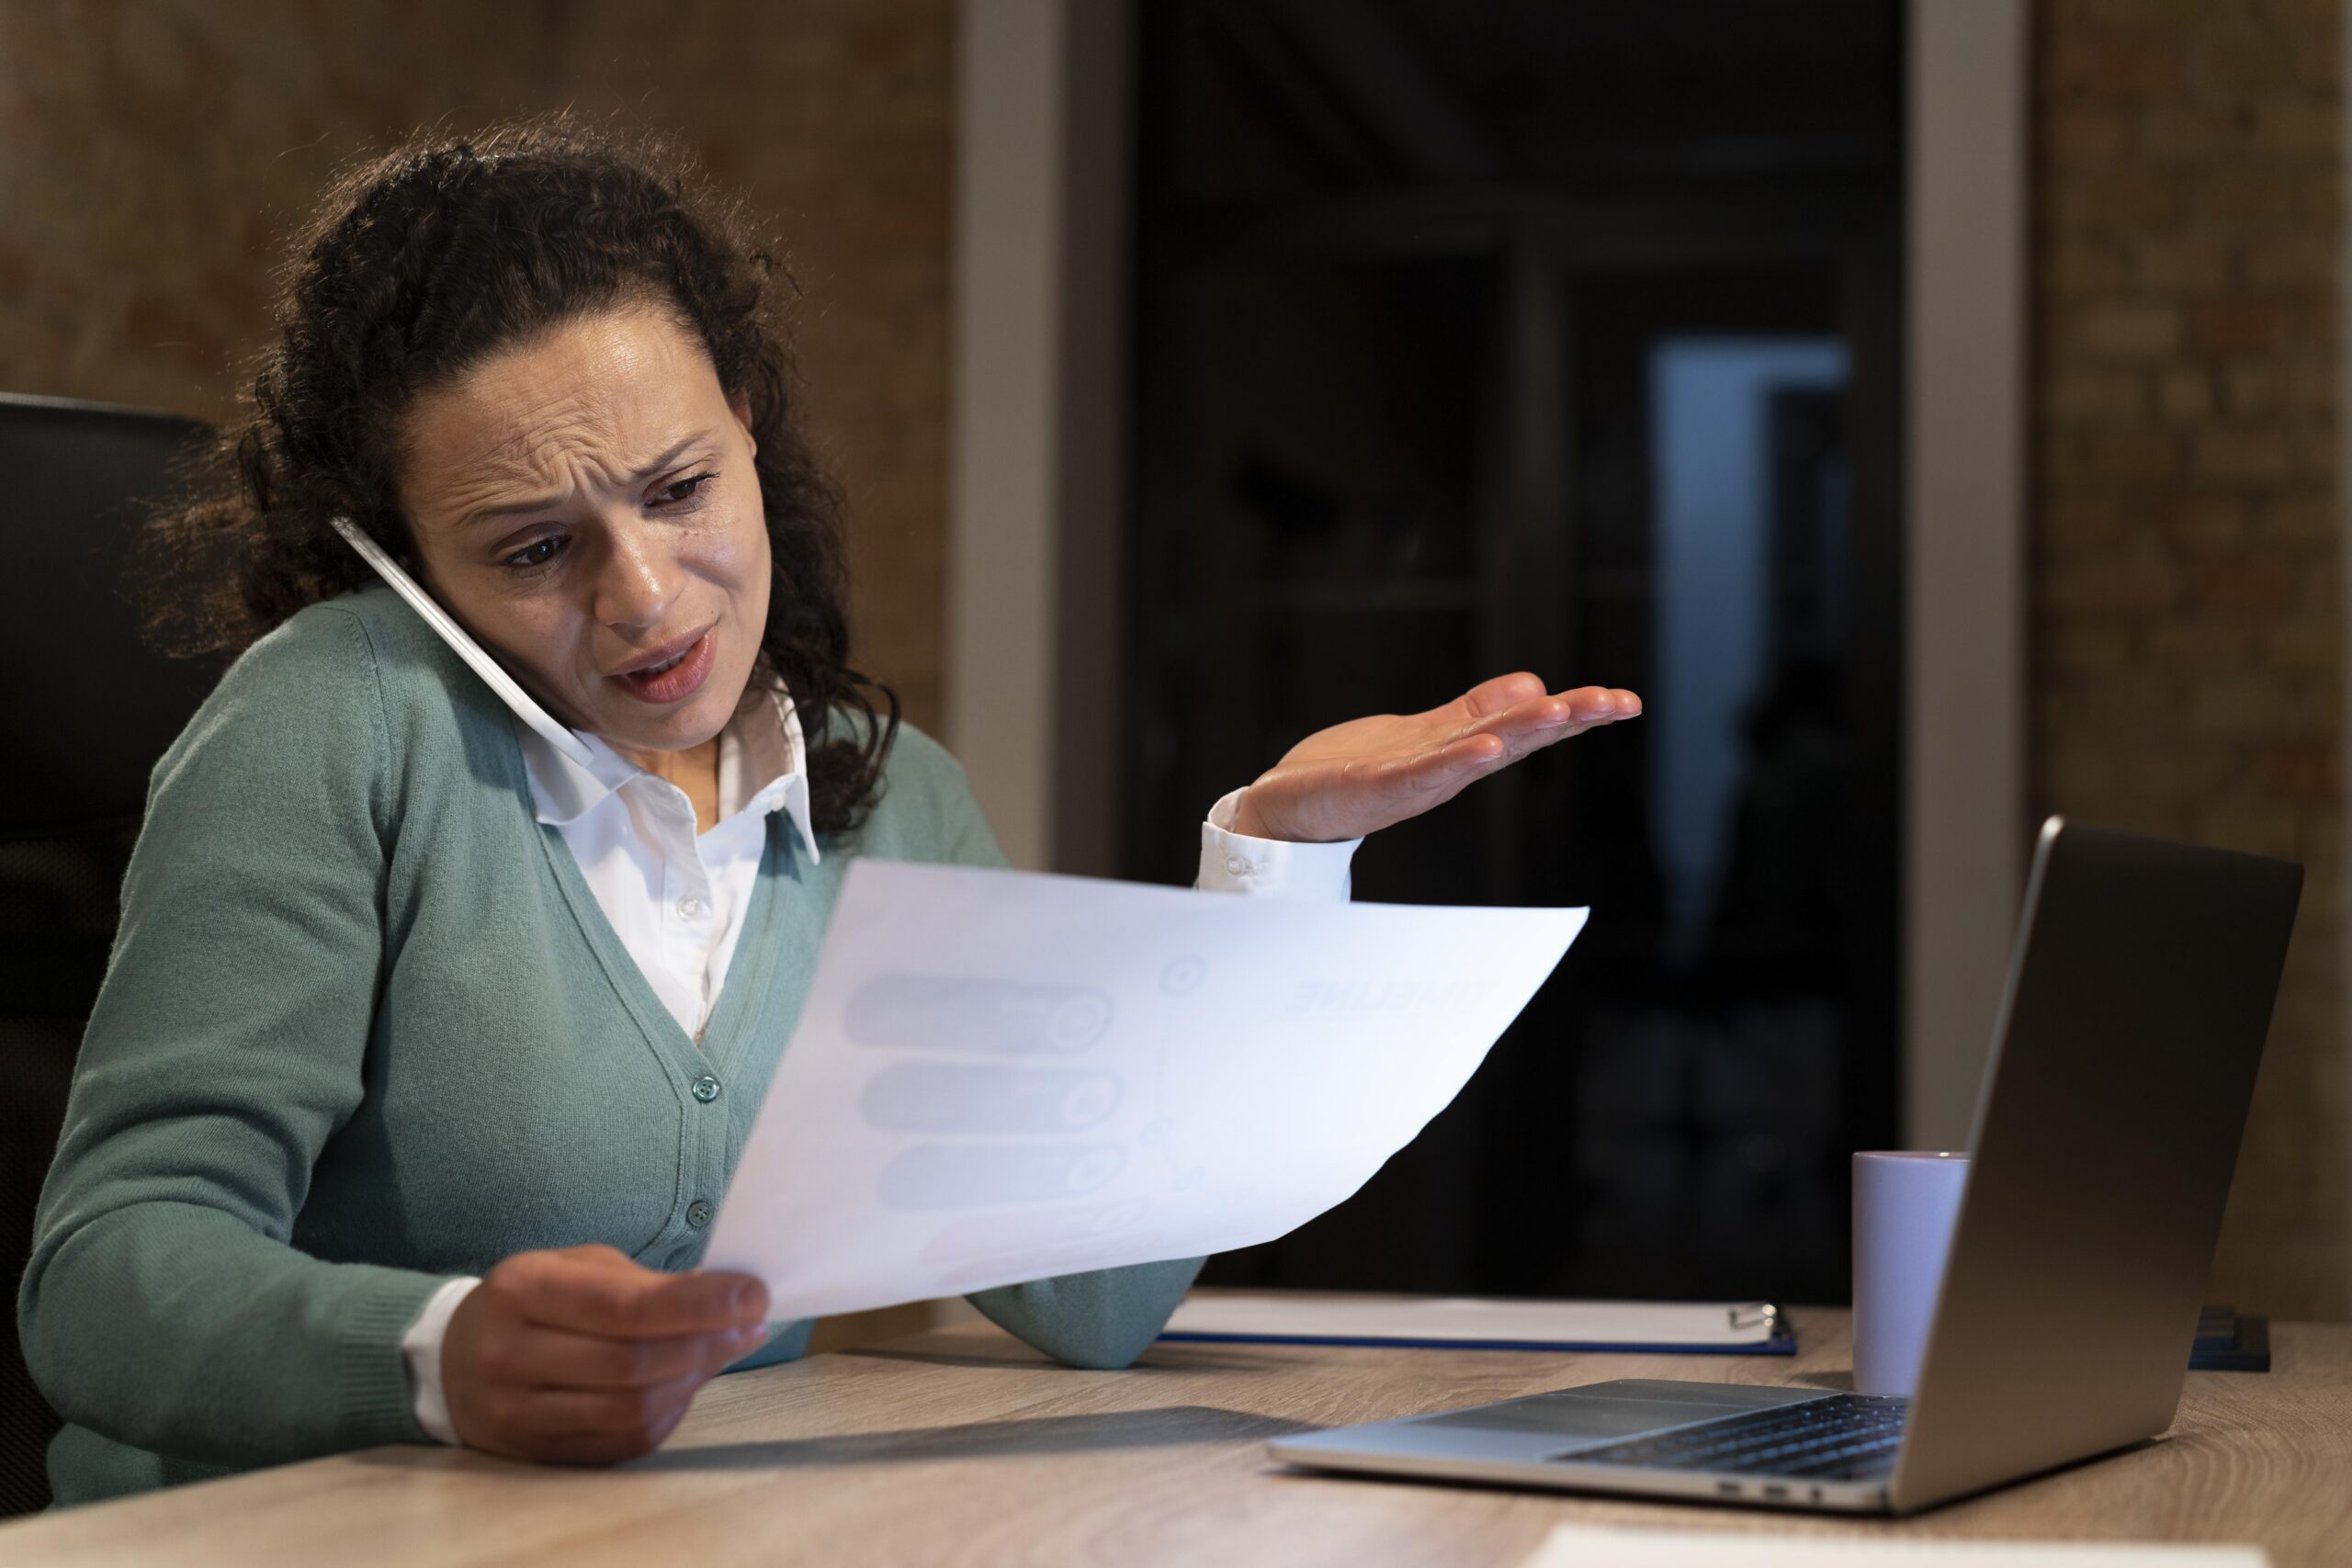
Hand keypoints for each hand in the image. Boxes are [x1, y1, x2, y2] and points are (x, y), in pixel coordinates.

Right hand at [441, 1243, 769, 1463]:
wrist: (452, 1360)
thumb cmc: (532, 1301)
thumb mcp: (575, 1268)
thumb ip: (644, 1283)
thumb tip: (728, 1298)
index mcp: (522, 1291)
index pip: (624, 1306)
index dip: (698, 1304)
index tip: (753, 1294)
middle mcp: (509, 1355)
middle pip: (632, 1364)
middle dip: (706, 1343)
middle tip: (750, 1323)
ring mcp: (517, 1413)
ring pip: (630, 1409)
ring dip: (693, 1379)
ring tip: (724, 1349)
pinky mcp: (535, 1452)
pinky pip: (620, 1441)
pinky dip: (667, 1412)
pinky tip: (686, 1384)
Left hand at [1229, 672, 1640, 843]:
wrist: (1290, 806)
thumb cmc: (1355, 771)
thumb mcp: (1425, 733)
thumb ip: (1475, 712)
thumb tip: (1532, 684)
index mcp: (1461, 751)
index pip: (1528, 727)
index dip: (1577, 713)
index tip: (1626, 700)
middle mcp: (1447, 768)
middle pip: (1515, 737)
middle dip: (1566, 719)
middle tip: (1615, 702)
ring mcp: (1413, 779)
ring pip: (1477, 751)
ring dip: (1522, 733)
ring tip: (1561, 711)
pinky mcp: (1374, 785)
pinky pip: (1421, 773)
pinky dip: (1454, 761)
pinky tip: (1484, 747)